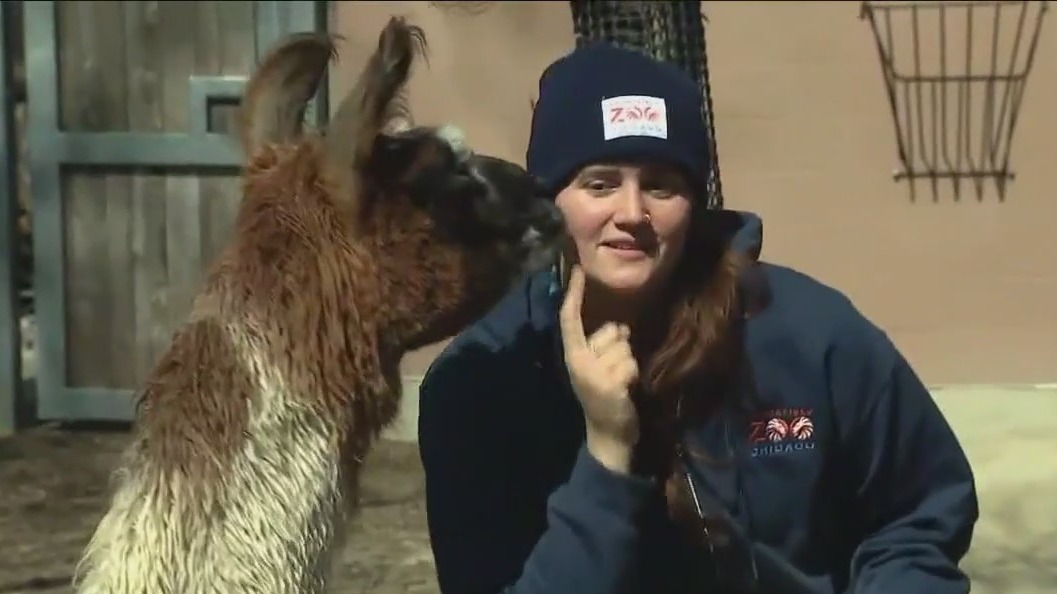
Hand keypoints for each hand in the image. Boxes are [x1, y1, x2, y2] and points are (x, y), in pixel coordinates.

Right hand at [559, 265, 639, 471]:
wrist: (607, 434)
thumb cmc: (603, 396)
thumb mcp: (596, 367)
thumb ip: (605, 345)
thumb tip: (623, 328)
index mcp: (572, 354)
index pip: (571, 319)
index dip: (574, 294)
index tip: (579, 270)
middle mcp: (578, 361)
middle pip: (612, 331)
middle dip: (620, 346)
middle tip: (613, 372)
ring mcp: (593, 373)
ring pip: (625, 347)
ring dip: (629, 364)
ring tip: (620, 383)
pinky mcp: (609, 384)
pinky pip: (632, 364)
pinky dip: (634, 376)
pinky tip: (626, 392)